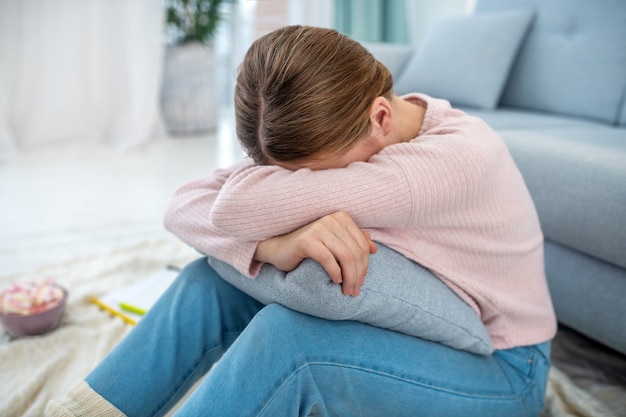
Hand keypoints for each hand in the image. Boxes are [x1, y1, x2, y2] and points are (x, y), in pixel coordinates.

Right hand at [254, 211, 376, 295]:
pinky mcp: (306, 240)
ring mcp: (319, 228)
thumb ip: (353, 242)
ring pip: (345, 257)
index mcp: (341, 218)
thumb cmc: (309, 248)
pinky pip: (328, 259)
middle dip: (358, 275)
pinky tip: (335, 281)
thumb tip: (374, 249)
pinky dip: (335, 272)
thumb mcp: (334, 244)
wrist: (279, 249)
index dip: (365, 266)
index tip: (361, 282)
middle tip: (354, 291)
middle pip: (355, 252)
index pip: (362, 245)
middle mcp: (332, 220)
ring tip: (347, 291)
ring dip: (349, 277)